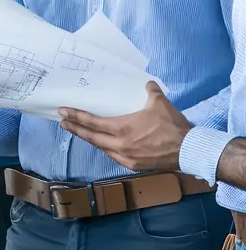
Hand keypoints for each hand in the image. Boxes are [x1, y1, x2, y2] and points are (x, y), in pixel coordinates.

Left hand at [58, 81, 191, 171]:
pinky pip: (114, 156)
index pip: (93, 122)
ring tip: (80, 132)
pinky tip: (104, 144)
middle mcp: (120, 144)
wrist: (188, 150)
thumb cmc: (172, 126)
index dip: (76, 117)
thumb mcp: (159, 102)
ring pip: (102, 148)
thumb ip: (150, 90)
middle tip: (62, 122)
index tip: (63, 112)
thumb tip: (147, 84)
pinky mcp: (134, 166)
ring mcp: (126, 157)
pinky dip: (106, 148)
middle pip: (92, 137)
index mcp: (122, 128)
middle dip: (76, 129)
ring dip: (90, 139)